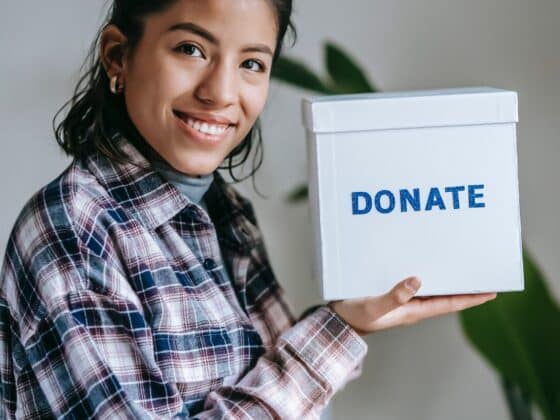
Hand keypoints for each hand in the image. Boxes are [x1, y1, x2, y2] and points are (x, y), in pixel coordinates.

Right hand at [329, 277, 496, 334]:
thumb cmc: (355, 317)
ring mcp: (403, 300)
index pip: (449, 304)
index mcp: (413, 311)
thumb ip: (395, 296)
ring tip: (461, 267)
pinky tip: (425, 265)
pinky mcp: (393, 294)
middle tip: (481, 274)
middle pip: (446, 296)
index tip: (491, 291)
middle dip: (464, 287)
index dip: (471, 298)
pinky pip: (416, 284)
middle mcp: (412, 306)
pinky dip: (426, 275)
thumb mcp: (374, 307)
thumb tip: (417, 281)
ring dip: (447, 280)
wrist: (338, 321)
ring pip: (432, 289)